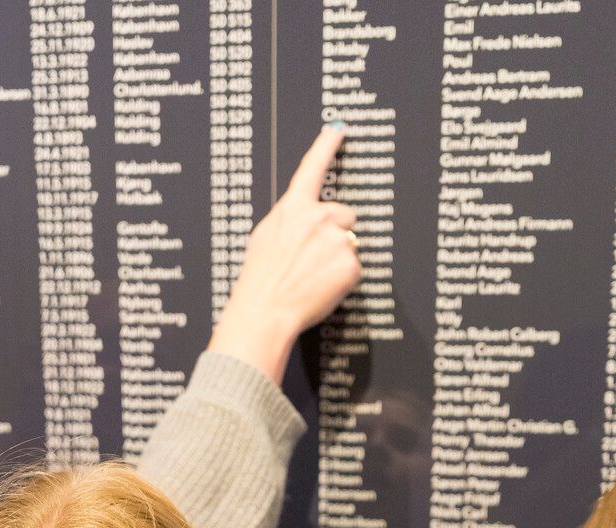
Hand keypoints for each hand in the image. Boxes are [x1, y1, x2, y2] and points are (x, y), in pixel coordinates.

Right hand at [209, 125, 361, 382]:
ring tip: (313, 276)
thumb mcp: (266, 237)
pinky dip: (343, 277)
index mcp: (294, 209)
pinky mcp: (350, 264)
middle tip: (315, 256)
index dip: (325, 146)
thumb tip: (302, 220)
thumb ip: (290, 220)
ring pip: (349, 242)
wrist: (265, 309)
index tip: (338, 129)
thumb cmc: (260, 278)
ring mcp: (337, 240)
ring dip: (338, 256)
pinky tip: (322, 286)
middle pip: (344, 214)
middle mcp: (318, 218)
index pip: (312, 169)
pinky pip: (354, 267)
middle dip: (336, 230)